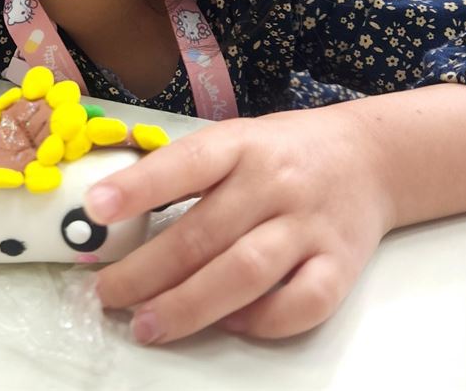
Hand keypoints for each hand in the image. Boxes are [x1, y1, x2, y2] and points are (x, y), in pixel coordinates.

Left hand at [85, 102, 394, 342]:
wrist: (371, 156)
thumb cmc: (284, 150)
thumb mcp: (236, 139)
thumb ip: (189, 171)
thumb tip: (119, 211)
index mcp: (242, 144)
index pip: (185, 164)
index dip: (138, 188)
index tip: (94, 210)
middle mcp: (275, 182)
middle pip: (204, 233)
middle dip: (147, 271)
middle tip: (107, 294)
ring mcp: (309, 226)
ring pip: (244, 273)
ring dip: (189, 306)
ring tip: (146, 325)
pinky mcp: (340, 264)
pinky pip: (301, 304)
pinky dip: (261, 321)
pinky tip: (228, 325)